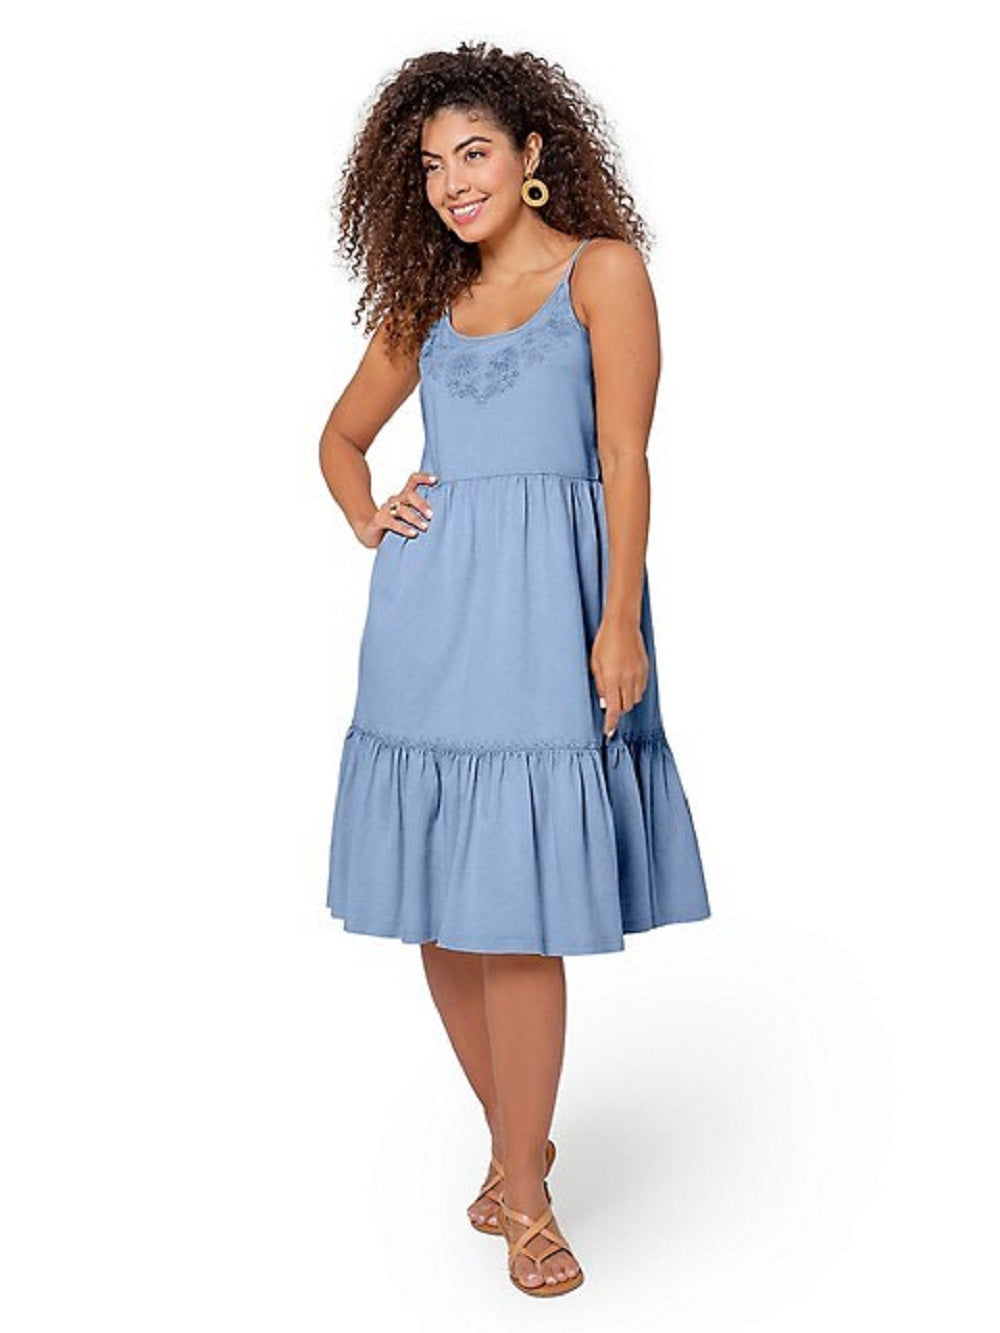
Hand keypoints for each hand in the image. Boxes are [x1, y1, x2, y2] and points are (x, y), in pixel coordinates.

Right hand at [355, 471, 437, 548]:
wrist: (370, 534)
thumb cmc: (395, 525)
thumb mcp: (409, 517)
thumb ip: (421, 514)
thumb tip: (445, 516)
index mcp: (404, 496)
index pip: (413, 480)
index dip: (423, 478)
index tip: (436, 480)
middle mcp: (395, 500)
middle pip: (409, 495)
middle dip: (421, 504)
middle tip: (431, 515)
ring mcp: (386, 509)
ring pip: (401, 509)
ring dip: (414, 518)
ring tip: (425, 527)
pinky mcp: (379, 520)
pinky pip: (392, 522)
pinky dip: (403, 528)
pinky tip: (412, 533)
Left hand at [590, 617, 648, 736]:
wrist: (622, 625)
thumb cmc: (605, 641)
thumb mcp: (595, 664)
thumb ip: (600, 685)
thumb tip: (606, 702)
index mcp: (613, 679)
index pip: (614, 709)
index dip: (611, 723)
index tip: (609, 731)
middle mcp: (627, 679)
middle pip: (626, 707)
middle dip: (618, 708)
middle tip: (611, 701)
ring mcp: (638, 674)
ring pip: (635, 699)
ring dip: (626, 699)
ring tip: (618, 688)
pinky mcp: (645, 669)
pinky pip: (642, 688)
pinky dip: (634, 690)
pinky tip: (627, 681)